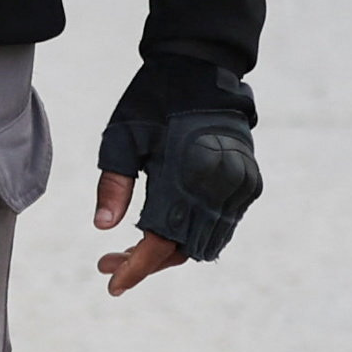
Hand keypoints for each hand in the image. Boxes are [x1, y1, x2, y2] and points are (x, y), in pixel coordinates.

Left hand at [91, 62, 260, 294]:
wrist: (202, 66)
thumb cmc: (153, 100)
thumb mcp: (122, 139)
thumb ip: (114, 186)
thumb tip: (103, 228)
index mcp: (184, 177)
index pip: (161, 242)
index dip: (136, 267)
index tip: (112, 284)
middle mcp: (218, 187)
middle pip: (183, 249)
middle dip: (147, 263)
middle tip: (107, 264)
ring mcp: (238, 185)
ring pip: (206, 241)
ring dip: (170, 252)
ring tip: (129, 250)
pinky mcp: (248, 180)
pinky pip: (222, 223)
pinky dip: (194, 233)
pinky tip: (163, 230)